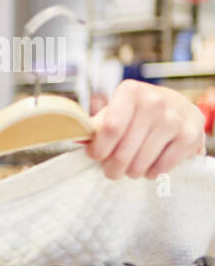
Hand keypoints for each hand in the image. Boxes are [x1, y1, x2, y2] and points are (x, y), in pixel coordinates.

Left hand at [86, 79, 206, 179]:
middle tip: (112, 169)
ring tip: (131, 167)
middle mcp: (155, 101)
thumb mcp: (116, 110)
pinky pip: (160, 168)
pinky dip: (150, 173)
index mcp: (130, 92)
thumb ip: (96, 125)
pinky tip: (149, 165)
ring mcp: (175, 119)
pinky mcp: (190, 136)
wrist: (180, 109)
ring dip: (131, 172)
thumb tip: (75, 138)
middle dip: (112, 168)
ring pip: (140, 164)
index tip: (96, 156)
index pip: (109, 128)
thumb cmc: (138, 113)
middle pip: (122, 152)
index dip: (98, 149)